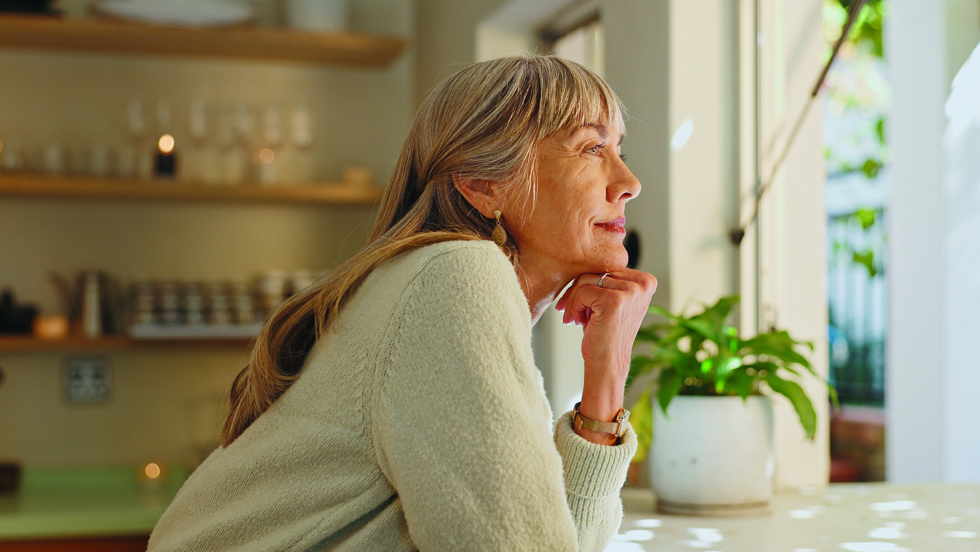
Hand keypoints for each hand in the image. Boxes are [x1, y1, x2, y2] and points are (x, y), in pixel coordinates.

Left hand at [555, 269, 657, 443]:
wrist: (607, 364)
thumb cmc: (605, 333)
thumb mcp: (612, 300)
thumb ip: (607, 279)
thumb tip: (582, 255)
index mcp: (646, 280)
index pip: (607, 266)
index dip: (589, 283)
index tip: (581, 303)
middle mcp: (643, 283)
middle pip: (596, 270)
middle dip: (578, 291)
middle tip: (571, 312)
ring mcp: (631, 291)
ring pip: (586, 279)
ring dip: (574, 300)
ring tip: (577, 318)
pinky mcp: (615, 300)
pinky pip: (582, 291)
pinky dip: (574, 307)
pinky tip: (579, 322)